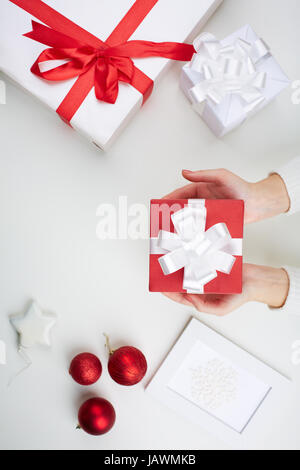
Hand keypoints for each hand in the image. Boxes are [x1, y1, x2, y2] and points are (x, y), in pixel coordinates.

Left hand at [163, 264, 288, 315]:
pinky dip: (192, 256)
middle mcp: (201, 285)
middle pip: (181, 281)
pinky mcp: (211, 262)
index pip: (180, 296)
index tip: (160, 287)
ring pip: (188, 269)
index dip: (169, 292)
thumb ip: (204, 307)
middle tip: (162, 269)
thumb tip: (189, 298)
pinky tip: (185, 252)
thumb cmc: (240, 297)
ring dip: (180, 265)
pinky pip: (199, 259)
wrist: (255, 281)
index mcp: (201, 298)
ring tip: (170, 259)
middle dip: (171, 276)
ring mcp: (205, 273)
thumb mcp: (221, 309)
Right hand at [164, 169, 289, 223]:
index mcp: (201, 188)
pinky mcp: (214, 223)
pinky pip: (201, 227)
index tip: (160, 203)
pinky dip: (193, 232)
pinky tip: (187, 237)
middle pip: (183, 207)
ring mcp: (208, 213)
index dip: (170, 198)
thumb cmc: (241, 187)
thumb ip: (203, 175)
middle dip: (172, 212)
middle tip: (161, 218)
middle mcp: (203, 201)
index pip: (182, 193)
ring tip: (171, 229)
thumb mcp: (221, 176)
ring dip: (180, 224)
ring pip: (190, 218)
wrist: (257, 203)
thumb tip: (185, 173)